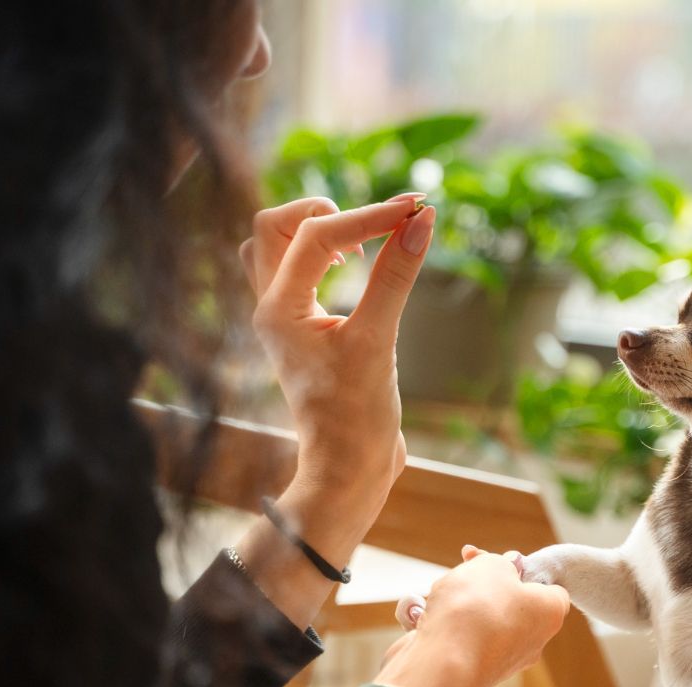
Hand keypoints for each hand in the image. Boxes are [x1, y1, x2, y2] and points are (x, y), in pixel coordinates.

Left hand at [240, 195, 434, 509]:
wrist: (348, 471)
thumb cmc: (357, 417)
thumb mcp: (379, 341)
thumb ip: (396, 276)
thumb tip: (421, 220)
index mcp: (278, 310)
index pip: (316, 234)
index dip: (368, 216)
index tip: (416, 210)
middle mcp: (270, 308)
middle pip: (274, 226)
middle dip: (325, 212)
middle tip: (375, 227)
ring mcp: (283, 318)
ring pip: (276, 246)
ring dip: (316, 230)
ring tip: (360, 246)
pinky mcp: (301, 329)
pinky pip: (295, 271)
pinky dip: (322, 256)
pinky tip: (359, 267)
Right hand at [376, 546, 569, 686]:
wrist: (440, 662)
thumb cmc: (474, 610)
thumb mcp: (492, 566)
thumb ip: (501, 561)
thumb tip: (506, 567)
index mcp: (549, 614)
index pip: (549, 587)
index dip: (524, 569)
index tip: (499, 560)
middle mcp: (531, 641)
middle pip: (509, 601)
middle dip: (483, 582)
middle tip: (466, 567)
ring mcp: (499, 659)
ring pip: (478, 618)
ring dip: (457, 601)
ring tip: (441, 596)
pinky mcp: (469, 670)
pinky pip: (456, 637)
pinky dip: (440, 624)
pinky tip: (424, 618)